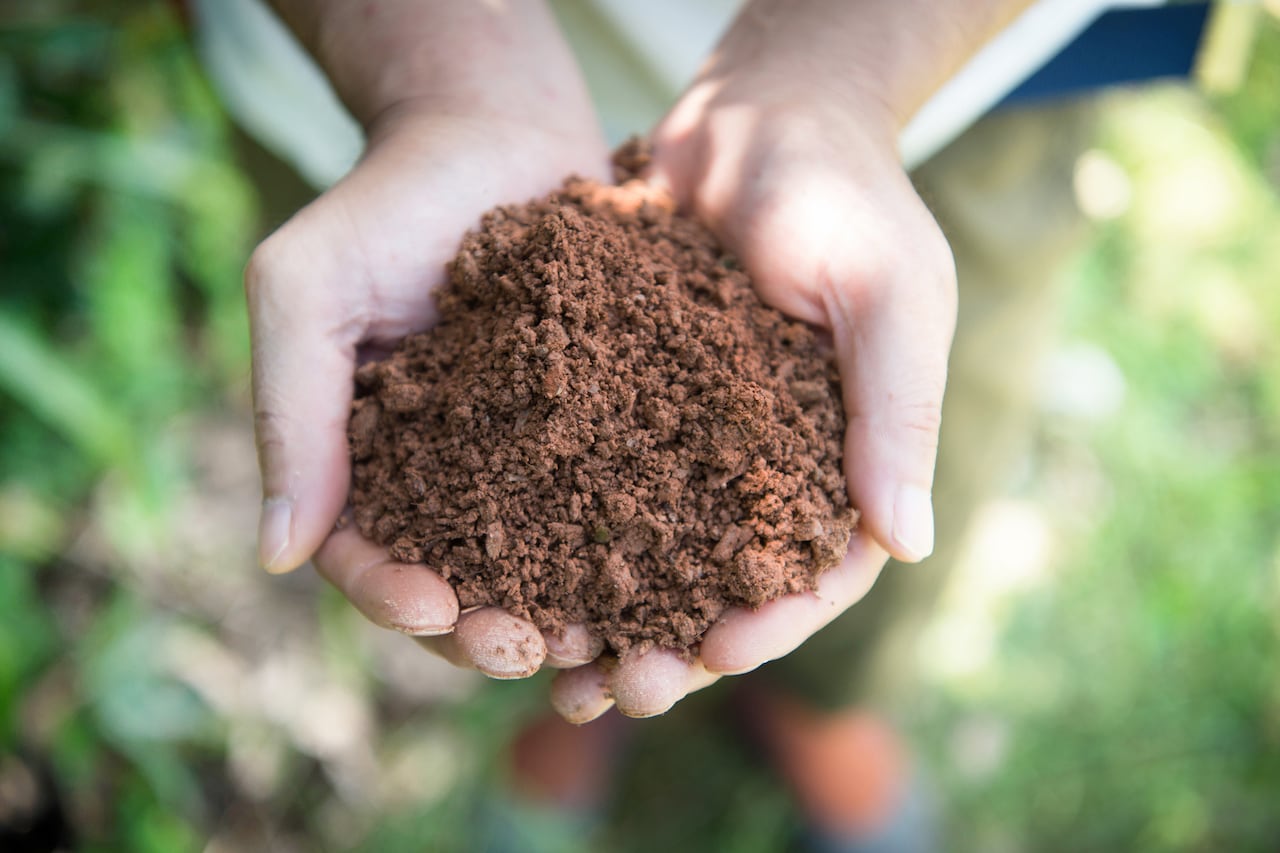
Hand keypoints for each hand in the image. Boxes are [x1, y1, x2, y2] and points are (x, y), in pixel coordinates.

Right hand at [246, 96, 610, 674]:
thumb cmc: (388, 202)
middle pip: (459, 588)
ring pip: (544, 571)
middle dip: (486, 632)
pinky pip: (617, 507)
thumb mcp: (308, 290)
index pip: (363, 558)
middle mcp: (447, 480)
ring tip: (604, 641)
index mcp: (364, 464)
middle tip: (528, 650)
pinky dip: (635, 554)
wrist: (498, 131)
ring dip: (566, 617)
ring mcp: (528, 463)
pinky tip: (667, 577)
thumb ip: (288, 411)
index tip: (432, 608)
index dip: (391, 597)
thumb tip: (276, 556)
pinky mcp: (602, 433)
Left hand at [551, 24, 958, 720]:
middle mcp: (772, 465)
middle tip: (623, 689)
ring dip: (613, 618)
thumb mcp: (886, 291)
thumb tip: (909, 544)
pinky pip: (599, 487)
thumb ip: (896, 410)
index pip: (823, 569)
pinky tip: (516, 576)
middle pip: (730, 584)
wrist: (755, 116)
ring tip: (558, 667)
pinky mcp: (635, 406)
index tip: (718, 652)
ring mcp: (700, 441)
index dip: (775, 620)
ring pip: (658, 555)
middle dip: (682, 646)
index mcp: (849, 455)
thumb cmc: (840, 192)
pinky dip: (564, 537)